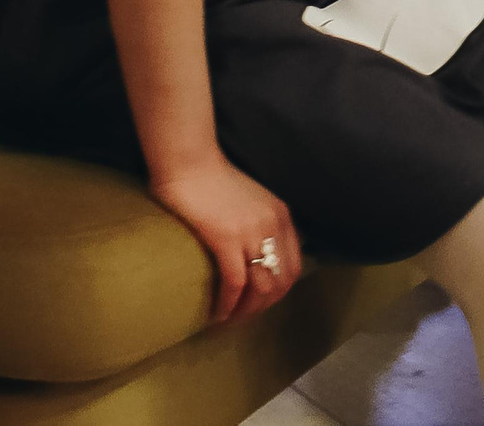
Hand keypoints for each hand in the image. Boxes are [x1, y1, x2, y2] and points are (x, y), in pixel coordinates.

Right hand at [148, 155, 301, 324]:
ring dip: (247, 311)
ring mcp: (252, 232)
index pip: (293, 266)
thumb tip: (253, 253)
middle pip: (282, 281)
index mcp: (281, 216)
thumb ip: (258, 223)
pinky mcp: (227, 239)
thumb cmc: (211, 179)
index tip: (258, 303)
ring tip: (228, 321)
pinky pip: (235, 283)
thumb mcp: (250, 201)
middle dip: (264, 306)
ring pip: (261, 287)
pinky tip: (216, 315)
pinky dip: (228, 305)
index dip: (278, 291)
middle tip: (242, 318)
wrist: (189, 161)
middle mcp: (273, 225)